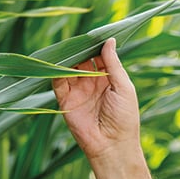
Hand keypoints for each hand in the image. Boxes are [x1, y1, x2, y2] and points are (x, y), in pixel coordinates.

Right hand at [52, 37, 139, 159]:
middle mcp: (92, 82)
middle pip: (82, 59)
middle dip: (79, 48)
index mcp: (109, 78)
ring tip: (64, 46)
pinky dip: (54, 71)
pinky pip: (57, 82)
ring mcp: (78, 90)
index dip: (95, 44)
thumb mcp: (123, 87)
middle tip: (76, 37)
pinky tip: (56, 62)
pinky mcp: (65, 100)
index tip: (93, 32)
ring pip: (68, 68)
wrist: (112, 146)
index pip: (99, 55)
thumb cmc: (124, 117)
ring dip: (66, 58)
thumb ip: (114, 64)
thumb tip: (110, 40)